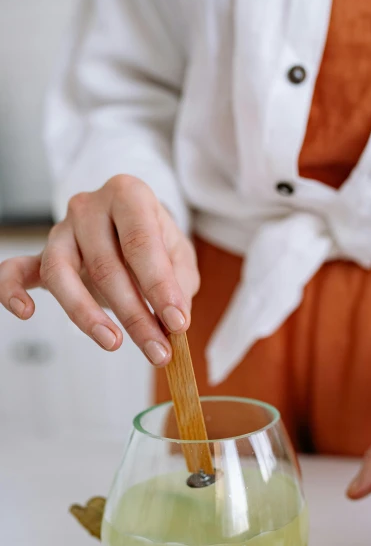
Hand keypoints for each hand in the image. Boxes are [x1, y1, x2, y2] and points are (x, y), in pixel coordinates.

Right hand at [0, 175, 198, 365]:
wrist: (131, 227)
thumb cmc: (156, 241)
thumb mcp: (180, 255)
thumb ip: (178, 282)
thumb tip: (172, 317)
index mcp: (128, 195)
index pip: (141, 243)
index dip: (160, 287)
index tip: (177, 323)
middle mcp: (89, 207)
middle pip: (105, 265)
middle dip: (135, 315)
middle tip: (157, 350)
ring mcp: (61, 230)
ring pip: (61, 273)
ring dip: (86, 315)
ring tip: (113, 343)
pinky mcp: (41, 255)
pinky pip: (16, 270)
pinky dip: (11, 290)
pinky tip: (25, 312)